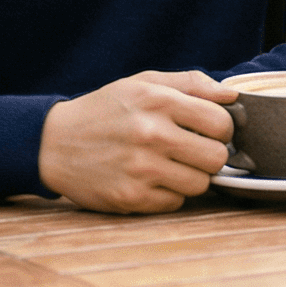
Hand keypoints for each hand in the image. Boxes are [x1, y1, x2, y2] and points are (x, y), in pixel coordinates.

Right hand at [39, 70, 237, 212]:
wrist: (52, 143)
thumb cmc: (105, 110)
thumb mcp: (143, 83)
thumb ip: (190, 84)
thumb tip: (232, 97)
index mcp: (158, 101)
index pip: (222, 123)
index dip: (222, 128)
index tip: (209, 131)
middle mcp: (151, 134)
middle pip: (217, 158)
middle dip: (210, 155)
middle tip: (192, 151)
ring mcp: (141, 169)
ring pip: (200, 184)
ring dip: (190, 177)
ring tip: (170, 165)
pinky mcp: (130, 198)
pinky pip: (175, 203)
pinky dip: (168, 194)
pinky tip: (150, 179)